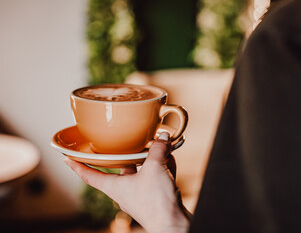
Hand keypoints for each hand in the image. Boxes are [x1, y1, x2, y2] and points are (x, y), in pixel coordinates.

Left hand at [64, 132, 189, 232]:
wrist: (173, 223)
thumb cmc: (156, 202)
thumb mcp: (155, 168)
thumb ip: (158, 149)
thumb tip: (161, 137)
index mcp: (115, 186)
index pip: (89, 175)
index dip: (77, 166)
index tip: (68, 158)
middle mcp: (125, 190)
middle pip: (122, 167)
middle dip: (130, 154)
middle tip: (132, 142)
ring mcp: (140, 194)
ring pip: (142, 170)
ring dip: (152, 159)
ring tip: (160, 147)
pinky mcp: (154, 196)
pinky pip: (155, 177)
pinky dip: (162, 168)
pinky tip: (171, 160)